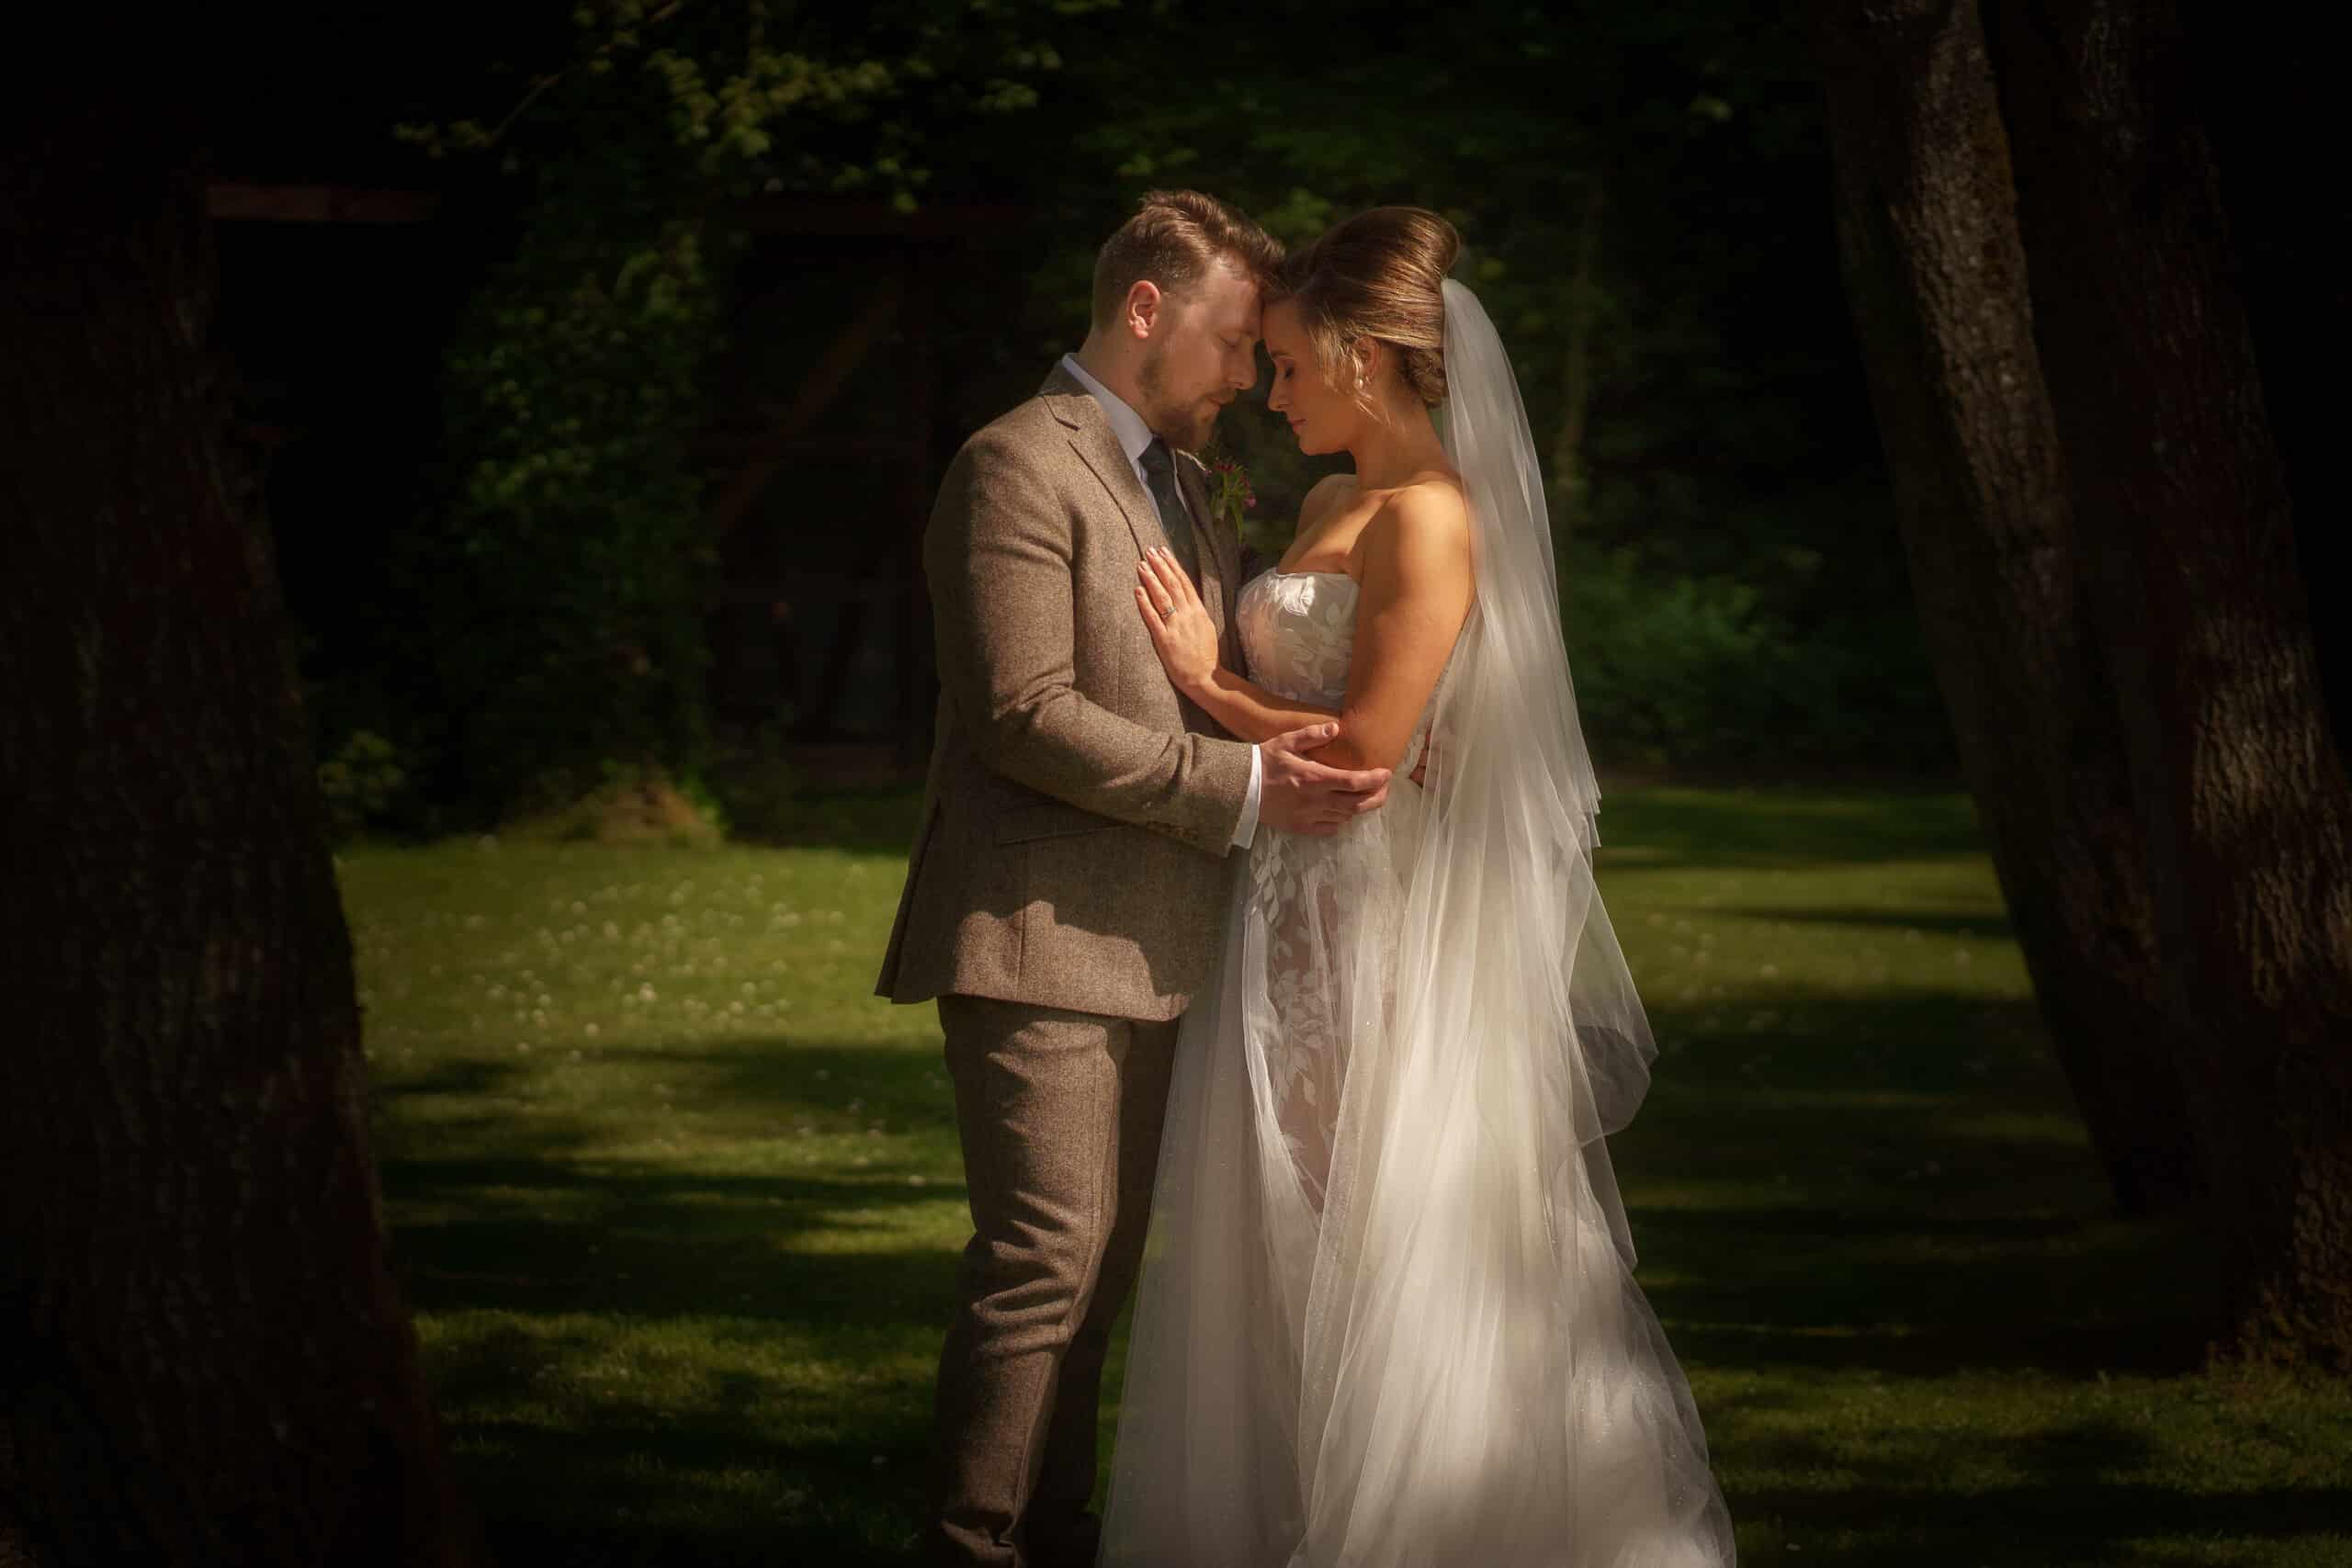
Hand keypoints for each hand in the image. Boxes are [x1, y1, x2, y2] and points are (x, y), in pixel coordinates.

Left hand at [1134, 546, 1218, 696]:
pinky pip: (1153, 618)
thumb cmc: (1206, 655)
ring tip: (1141, 565)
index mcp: (1199, 611)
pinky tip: (1137, 591)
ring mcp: (1176, 627)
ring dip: (1151, 579)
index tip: (1163, 551)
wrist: (1207, 678)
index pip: (1184, 582)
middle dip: (1160, 566)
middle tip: (1149, 550)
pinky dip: (1145, 603)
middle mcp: (1188, 615)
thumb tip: (1187, 597)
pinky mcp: (1165, 640)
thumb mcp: (1207, 627)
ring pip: (1163, 597)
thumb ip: (1196, 611)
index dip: (1173, 565)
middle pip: (1173, 585)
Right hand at [1258, 722, 1390, 835]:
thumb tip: (1335, 728)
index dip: (1374, 779)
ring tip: (1369, 797)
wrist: (1240, 789)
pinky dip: (1342, 820)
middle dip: (1376, 796)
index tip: (1386, 773)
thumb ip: (1311, 735)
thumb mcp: (1285, 742)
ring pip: (1346, 816)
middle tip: (1384, 788)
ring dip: (1361, 807)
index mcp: (1314, 778)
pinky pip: (1330, 828)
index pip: (1354, 782)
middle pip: (1356, 804)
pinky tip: (1344, 811)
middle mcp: (1315, 801)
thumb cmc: (1263, 762)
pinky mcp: (1301, 828)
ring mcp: (1309, 817)